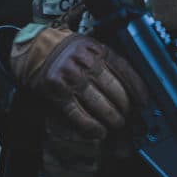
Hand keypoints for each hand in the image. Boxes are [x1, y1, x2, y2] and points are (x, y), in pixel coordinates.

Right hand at [10, 27, 146, 139]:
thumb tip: (128, 83)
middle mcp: (86, 63)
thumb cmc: (64, 48)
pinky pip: (78, 114)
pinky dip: (91, 126)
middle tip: (130, 116)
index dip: (137, 87)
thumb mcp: (88, 45)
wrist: (31, 48)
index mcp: (97, 50)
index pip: (124, 69)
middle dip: (125, 107)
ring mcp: (71, 79)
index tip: (145, 101)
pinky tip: (99, 132)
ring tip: (118, 124)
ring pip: (99, 104)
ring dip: (112, 118)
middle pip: (114, 90)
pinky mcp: (57, 93)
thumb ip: (106, 59)